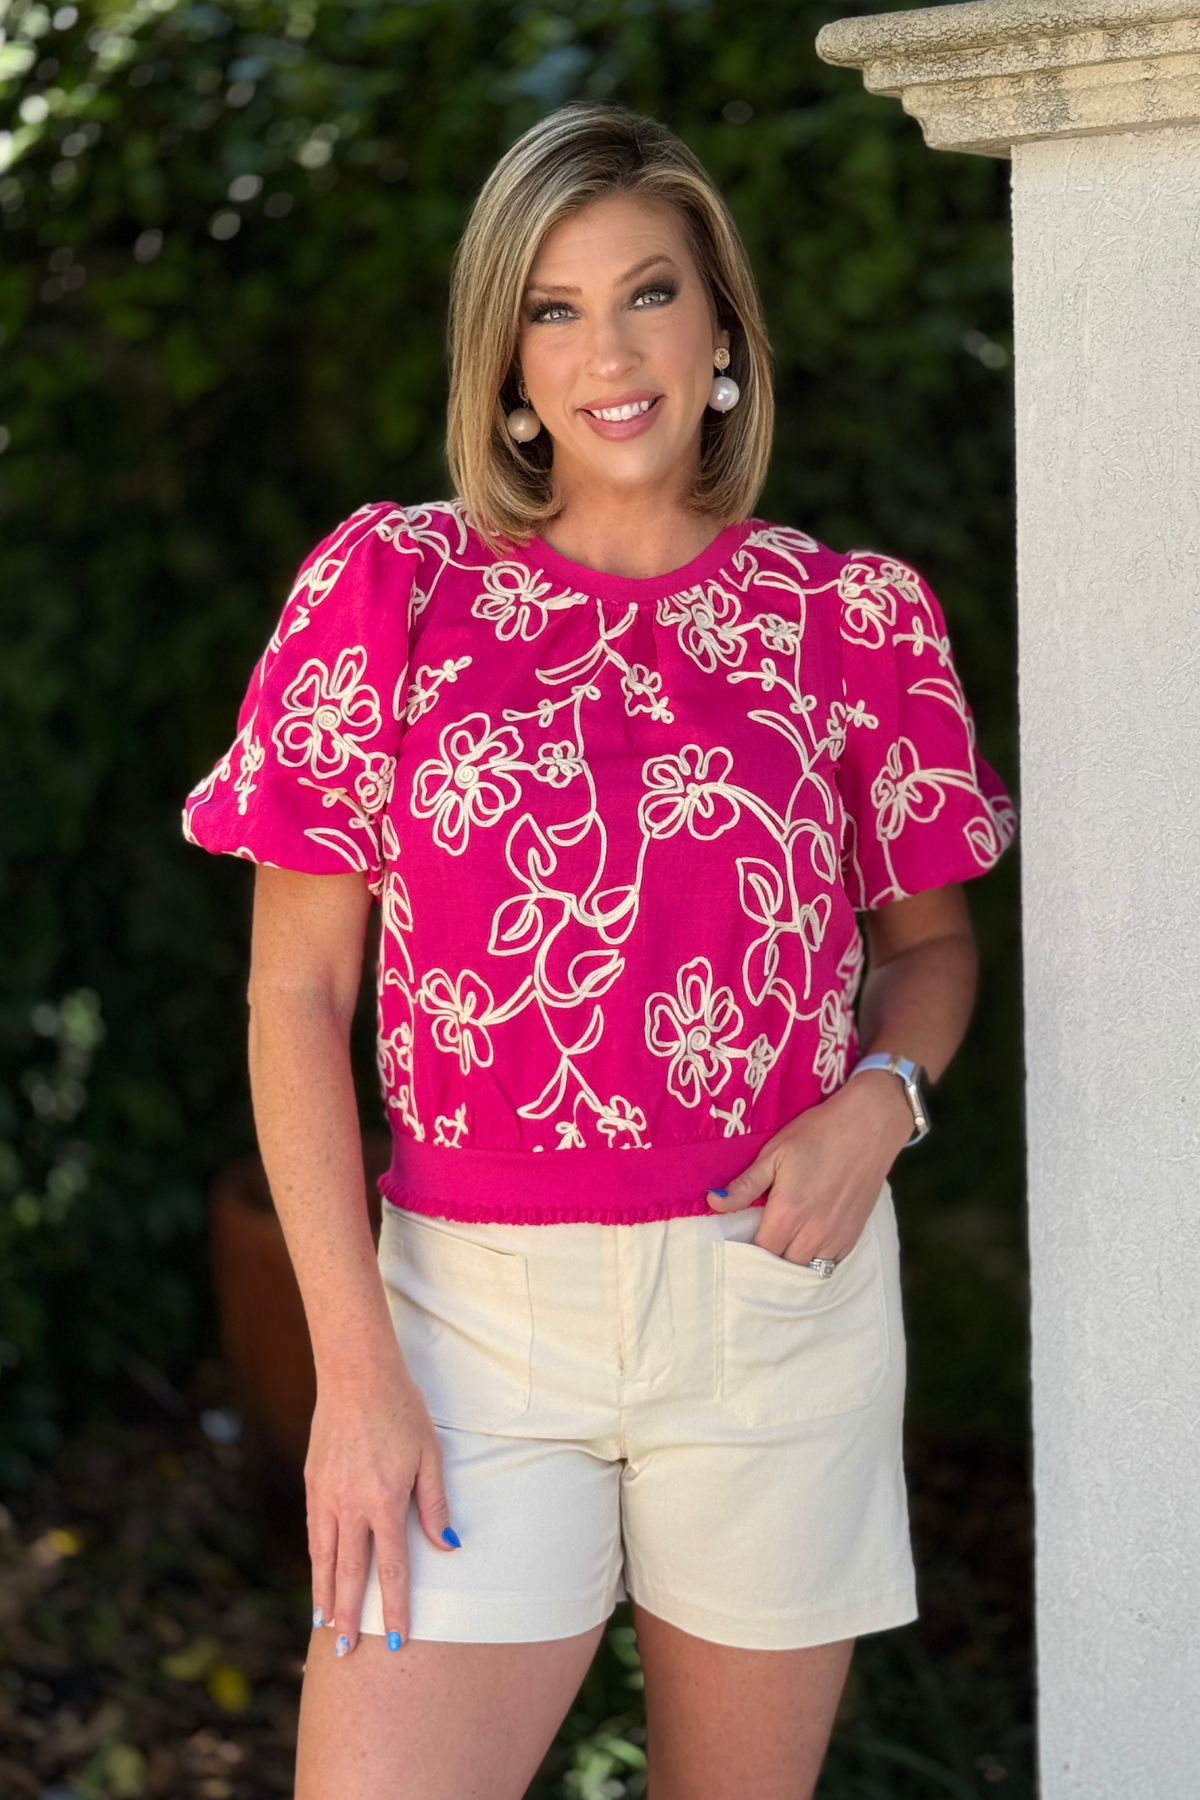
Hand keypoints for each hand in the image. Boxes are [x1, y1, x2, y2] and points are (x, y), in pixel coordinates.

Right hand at [306, 1349, 458, 1657]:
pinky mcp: (313, 1482)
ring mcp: (326, 1495)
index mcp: (385, 1502)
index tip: (393, 1639)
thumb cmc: (403, 1411)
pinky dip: (315, 1560)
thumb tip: (448, 1546)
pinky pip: (314, 1531)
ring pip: (324, 1558)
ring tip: (322, 1627)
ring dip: (323, 1595)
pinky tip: (318, 1575)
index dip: (393, 1607)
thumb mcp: (430, 1455)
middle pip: (349, 1573)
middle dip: (348, 1616)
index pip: (391, 1569)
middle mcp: (351, 1506)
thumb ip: (436, 1504)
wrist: (356, 1374)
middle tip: (343, 1652)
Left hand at [706, 1071, 912, 1262]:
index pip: (760, 1253)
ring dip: (792, 1263)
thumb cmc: (818, 1134)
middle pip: (783, 1267)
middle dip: (768, 1261)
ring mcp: (836, 1236)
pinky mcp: (854, 1234)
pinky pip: (830, 1263)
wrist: (869, 1126)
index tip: (738, 1245)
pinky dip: (816, 1261)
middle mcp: (813, 1232)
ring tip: (781, 1250)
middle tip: (758, 1247)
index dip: (746, 1253)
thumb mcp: (775, 1153)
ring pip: (807, 1269)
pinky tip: (807, 1247)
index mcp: (788, 1213)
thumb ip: (745, 1184)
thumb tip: (714, 1202)